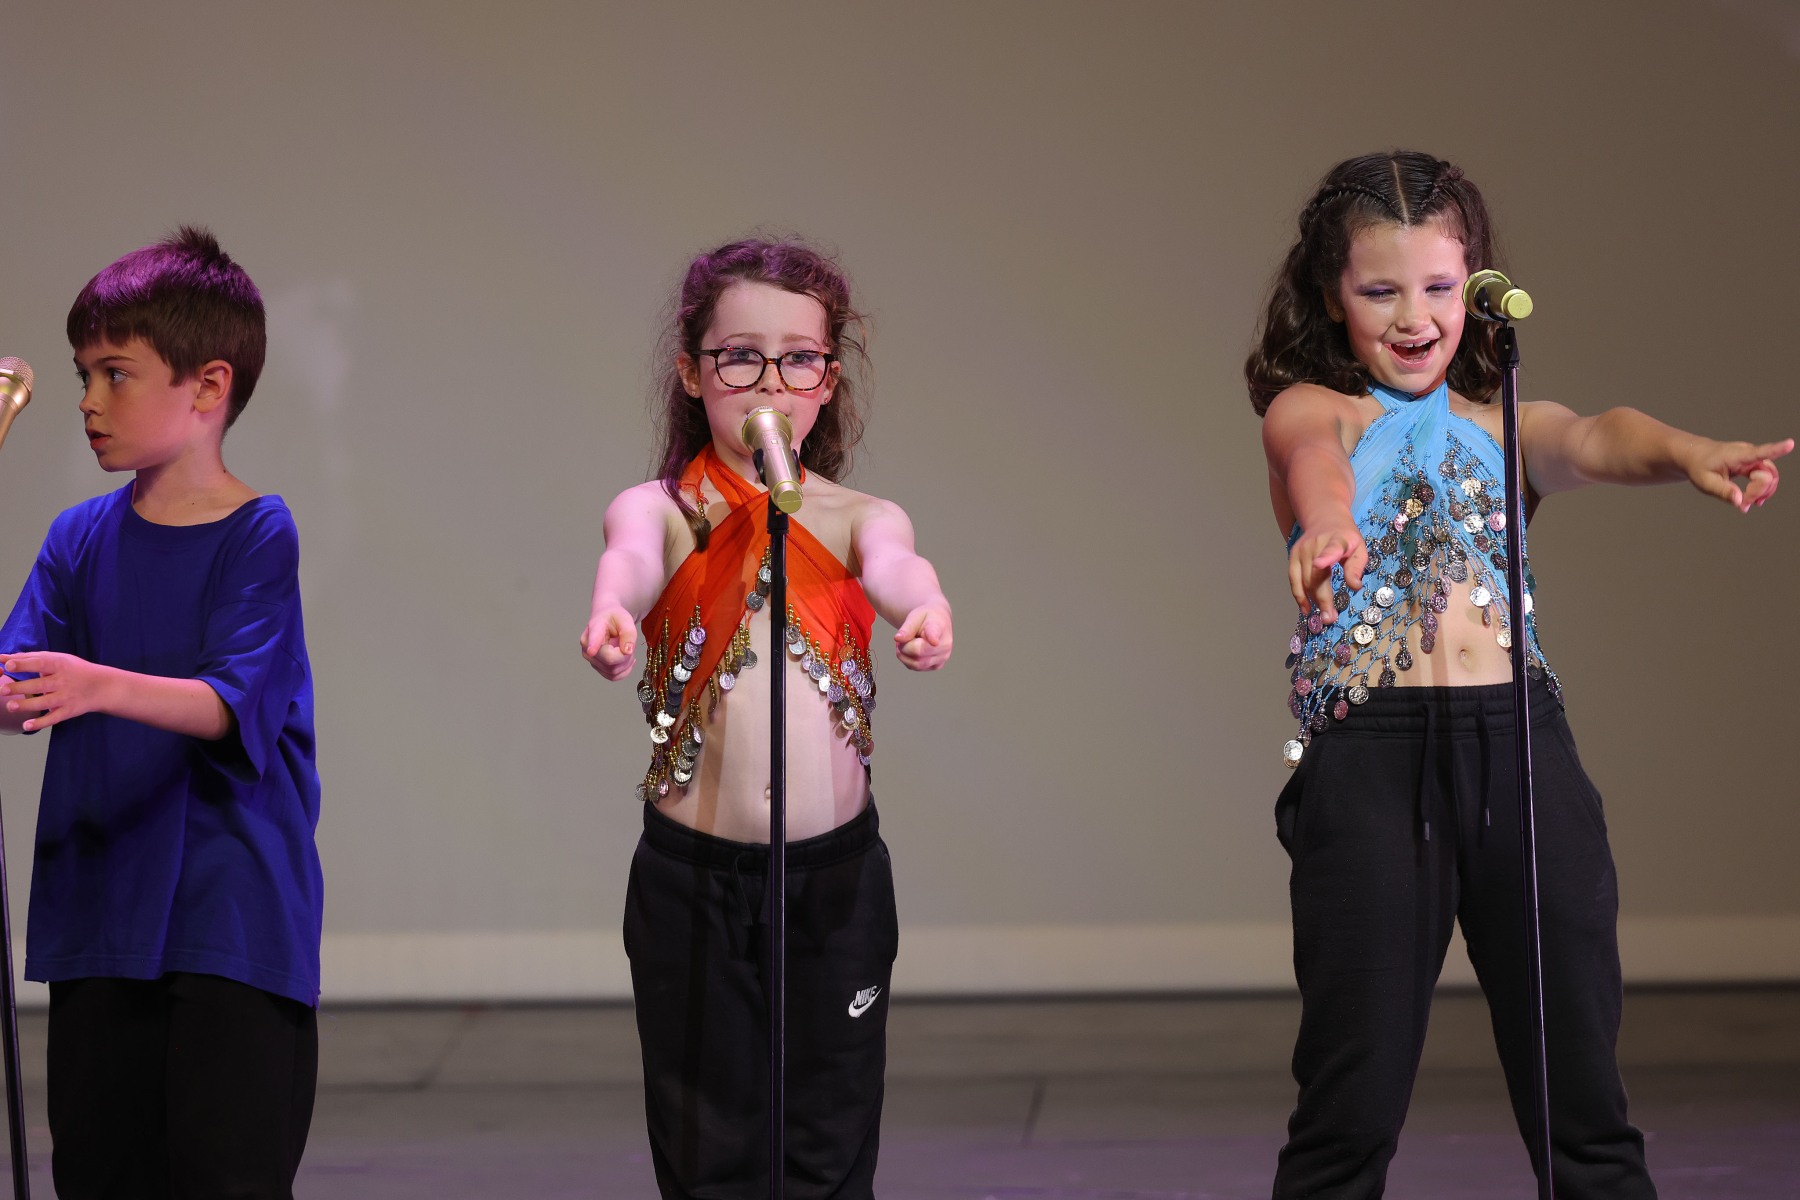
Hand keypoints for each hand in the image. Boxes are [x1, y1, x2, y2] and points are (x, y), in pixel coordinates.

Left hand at [0, 652, 115, 732]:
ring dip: (26, 705)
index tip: (8, 664)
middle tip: (3, 690)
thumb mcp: (58, 659)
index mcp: (60, 664)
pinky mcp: (69, 711)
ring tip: (10, 706)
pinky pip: (53, 718)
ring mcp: (66, 697)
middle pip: (40, 684)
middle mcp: (63, 681)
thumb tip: (4, 658)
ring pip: (44, 703)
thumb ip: (31, 658)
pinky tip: (26, 725)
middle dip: (20, 688)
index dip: (24, 664)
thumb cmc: (74, 670)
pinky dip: (40, 723)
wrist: (103, 686)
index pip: (40, 662)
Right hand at [580, 606, 638, 680]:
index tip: (591, 651)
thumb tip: (627, 651)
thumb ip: (628, 633)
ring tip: (627, 648)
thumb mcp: (625, 619)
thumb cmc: (615, 617)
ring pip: (613, 672)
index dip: (593, 647)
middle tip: (629, 643)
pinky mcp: (598, 668)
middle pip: (610, 661)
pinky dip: (625, 670)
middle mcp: (587, 649)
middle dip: (626, 656)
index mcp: (592, 632)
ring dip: (626, 663)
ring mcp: (591, 660)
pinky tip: (627, 659)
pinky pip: (613, 677)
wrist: (607, 619)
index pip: (594, 642)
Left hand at [893, 604, 951, 671]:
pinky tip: (910, 649)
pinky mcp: (937, 666)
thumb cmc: (925, 618)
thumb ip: (907, 628)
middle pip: (917, 653)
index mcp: (939, 627)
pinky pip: (916, 667)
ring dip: (904, 655)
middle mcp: (944, 645)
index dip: (933, 638)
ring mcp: (942, 658)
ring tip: (905, 642)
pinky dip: (908, 660)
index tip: (934, 641)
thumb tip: (898, 638)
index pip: (934, 634)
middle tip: (902, 637)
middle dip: (904, 646)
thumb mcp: (915, 617)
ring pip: (916, 664)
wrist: (938, 622)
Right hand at [1288, 523, 1366, 620]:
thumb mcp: (1359, 547)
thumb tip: (1354, 587)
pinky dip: (1299, 595)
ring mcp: (1301, 550)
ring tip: (1322, 617)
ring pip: (1303, 581)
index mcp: (1337, 540)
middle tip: (1331, 618)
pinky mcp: (1292, 556)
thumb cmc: (1346, 537)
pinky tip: (1306, 608)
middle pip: (1316, 574)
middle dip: (1322, 598)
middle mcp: (1315, 544)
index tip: (1320, 565)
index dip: (1325, 557)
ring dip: (1312, 601)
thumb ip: (1357, 566)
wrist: (1325, 518)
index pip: (1331, 548)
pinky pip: (1293, 580)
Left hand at [1681, 437, 1791, 512]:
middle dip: (1759, 492)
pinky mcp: (1753, 464)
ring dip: (1762, 493)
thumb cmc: (1699, 467)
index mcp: (1736, 456)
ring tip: (1746, 503)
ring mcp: (1753, 459)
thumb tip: (1741, 502)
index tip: (1790, 443)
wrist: (1695, 456)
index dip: (1777, 449)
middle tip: (1743, 505)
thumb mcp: (1705, 483)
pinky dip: (1762, 490)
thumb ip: (1723, 492)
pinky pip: (1766, 477)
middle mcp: (1749, 454)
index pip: (1760, 452)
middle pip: (1768, 474)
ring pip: (1770, 477)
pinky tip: (1753, 500)